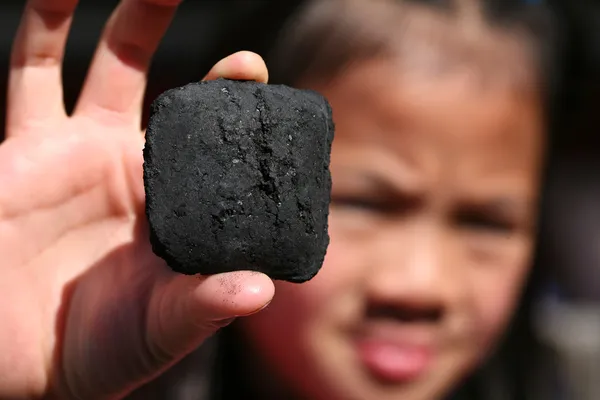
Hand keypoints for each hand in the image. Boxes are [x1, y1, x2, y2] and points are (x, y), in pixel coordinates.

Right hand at [0, 1, 273, 398]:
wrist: (19, 361)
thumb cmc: (99, 350)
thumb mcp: (160, 328)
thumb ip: (204, 305)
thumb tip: (260, 291)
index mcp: (181, 205)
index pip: (223, 147)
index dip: (242, 112)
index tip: (257, 73)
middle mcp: (137, 169)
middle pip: (175, 91)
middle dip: (204, 64)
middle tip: (217, 21)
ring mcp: (80, 152)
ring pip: (106, 64)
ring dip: (130, 17)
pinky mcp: (25, 149)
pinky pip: (31, 74)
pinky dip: (44, 26)